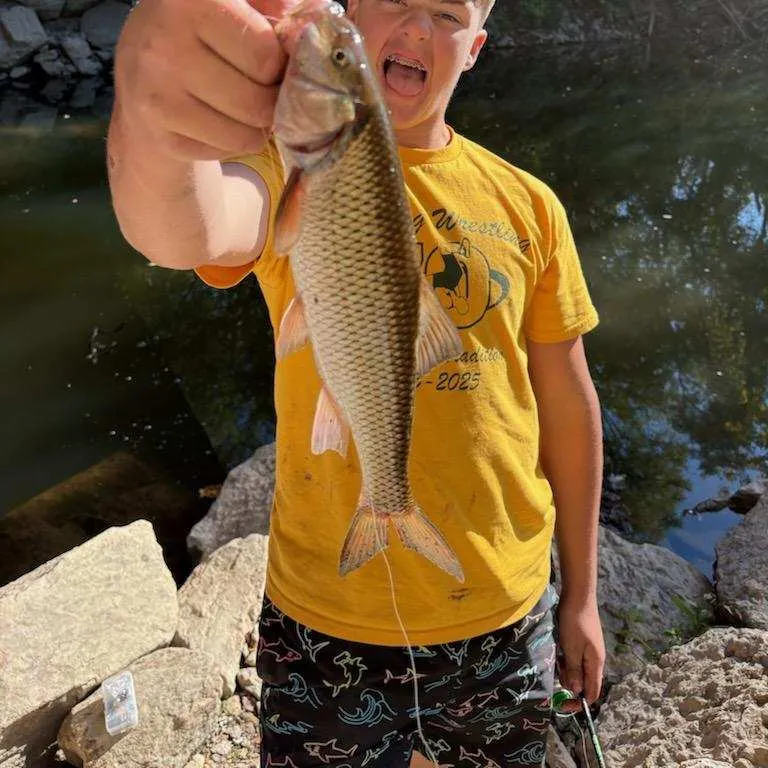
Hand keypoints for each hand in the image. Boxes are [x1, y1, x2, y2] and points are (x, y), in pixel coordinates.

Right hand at [113, 0, 298, 160]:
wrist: (141, 77)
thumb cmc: (203, 34)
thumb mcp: (236, 4)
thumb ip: (277, 5)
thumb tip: (320, 20)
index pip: (265, 54)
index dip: (277, 64)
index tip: (267, 61)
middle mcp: (163, 43)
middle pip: (259, 100)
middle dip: (271, 101)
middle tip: (260, 91)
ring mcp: (157, 93)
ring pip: (248, 132)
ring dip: (258, 126)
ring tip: (242, 106)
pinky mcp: (161, 135)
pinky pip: (228, 149)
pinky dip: (235, 141)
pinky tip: (218, 120)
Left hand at [556, 593, 604, 712]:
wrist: (578, 596)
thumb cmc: (575, 623)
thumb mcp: (571, 648)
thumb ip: (574, 671)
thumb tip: (575, 692)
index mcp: (596, 664)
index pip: (592, 692)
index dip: (579, 703)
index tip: (562, 705)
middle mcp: (596, 659)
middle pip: (584, 682)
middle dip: (569, 682)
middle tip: (556, 670)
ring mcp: (590, 649)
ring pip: (578, 669)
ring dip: (566, 668)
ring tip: (557, 655)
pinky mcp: (583, 641)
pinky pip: (575, 657)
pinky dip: (566, 657)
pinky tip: (559, 647)